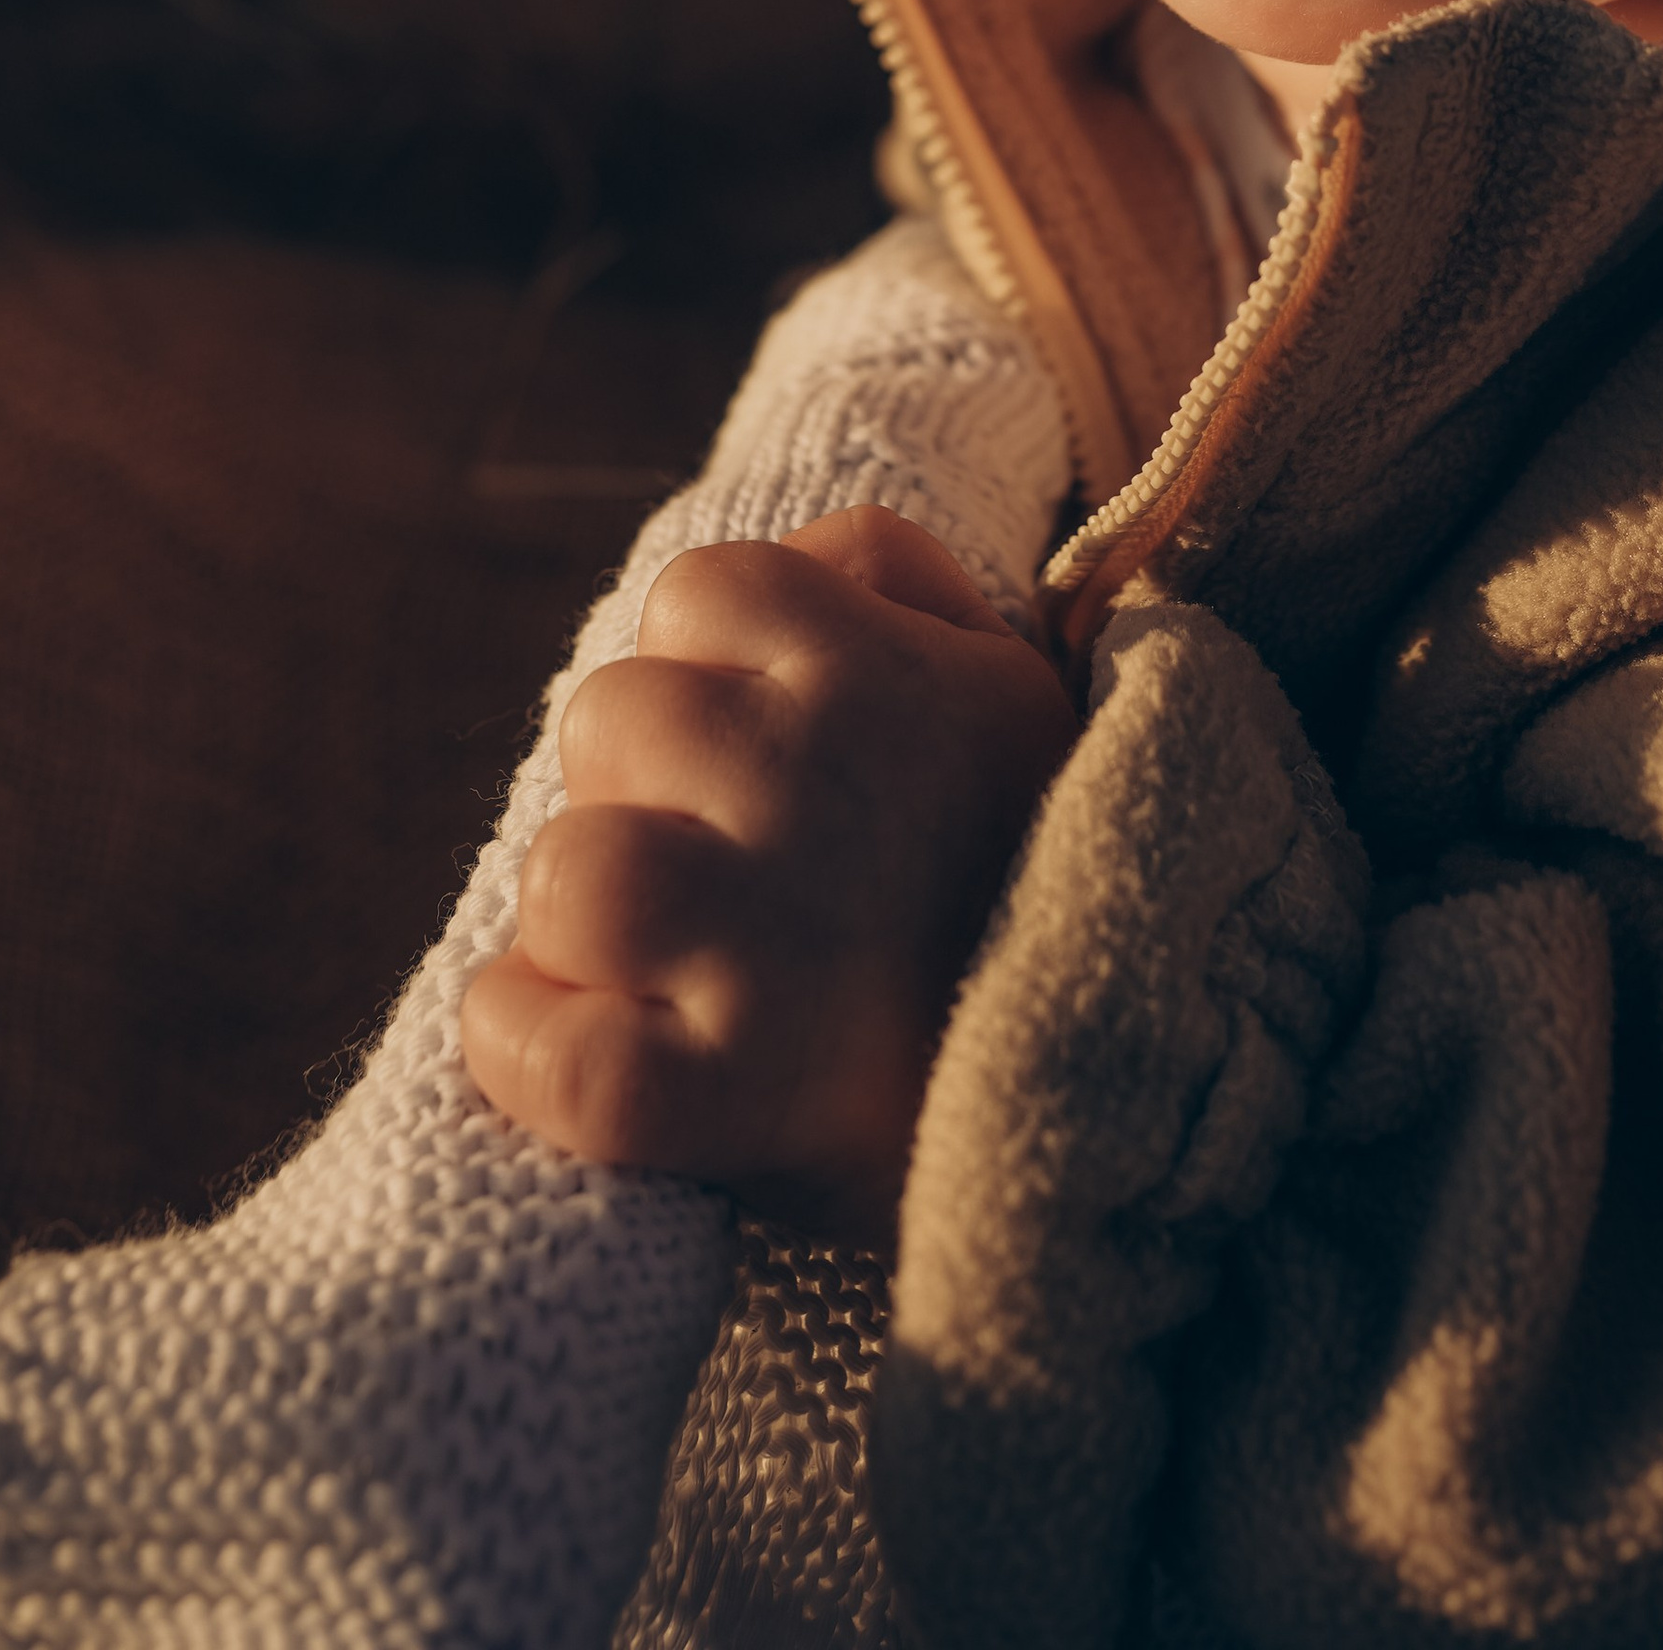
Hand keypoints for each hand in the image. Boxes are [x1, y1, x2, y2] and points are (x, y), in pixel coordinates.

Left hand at [462, 508, 1077, 1246]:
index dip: (703, 670)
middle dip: (638, 793)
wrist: (1136, 1104)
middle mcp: (821, 782)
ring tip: (660, 965)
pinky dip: (527, 1047)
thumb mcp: (1008, 687)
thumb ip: (889, 579)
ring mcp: (772, 945)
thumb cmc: (1036, 879)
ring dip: (583, 926)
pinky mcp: (730, 1100)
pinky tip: (583, 1046)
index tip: (756, 752)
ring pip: (567, 872)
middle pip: (607, 719)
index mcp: (890, 676)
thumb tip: (794, 557)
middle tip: (721, 873)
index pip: (696, 593)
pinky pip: (542, 1046)